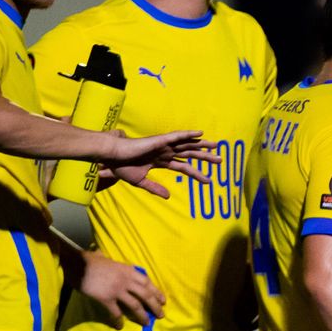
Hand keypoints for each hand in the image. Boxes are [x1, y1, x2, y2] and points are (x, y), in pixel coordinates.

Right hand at [78, 254, 164, 326]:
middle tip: (161, 315)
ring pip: (135, 305)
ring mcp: (117, 290)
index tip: (163, 301)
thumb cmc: (90, 260)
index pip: (147, 282)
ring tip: (146, 323)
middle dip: (155, 306)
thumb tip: (106, 258)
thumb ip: (114, 264)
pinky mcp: (106, 298)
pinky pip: (115, 312)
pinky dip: (118, 320)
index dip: (156, 292)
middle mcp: (127, 280)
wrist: (77, 263)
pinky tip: (120, 326)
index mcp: (128, 270)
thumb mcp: (108, 259)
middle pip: (146, 295)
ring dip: (142, 316)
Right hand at [103, 130, 220, 198]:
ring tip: (216, 146)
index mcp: (161, 161)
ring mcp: (163, 145)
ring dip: (202, 145)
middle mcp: (165, 152)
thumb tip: (168, 197)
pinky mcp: (159, 140)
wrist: (111, 158)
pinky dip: (188, 134)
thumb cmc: (122, 167)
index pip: (183, 167)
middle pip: (189, 154)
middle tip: (220, 160)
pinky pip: (176, 136)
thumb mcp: (141, 181)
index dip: (196, 174)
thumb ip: (155, 188)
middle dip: (204, 157)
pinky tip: (199, 133)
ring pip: (187, 144)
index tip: (209, 181)